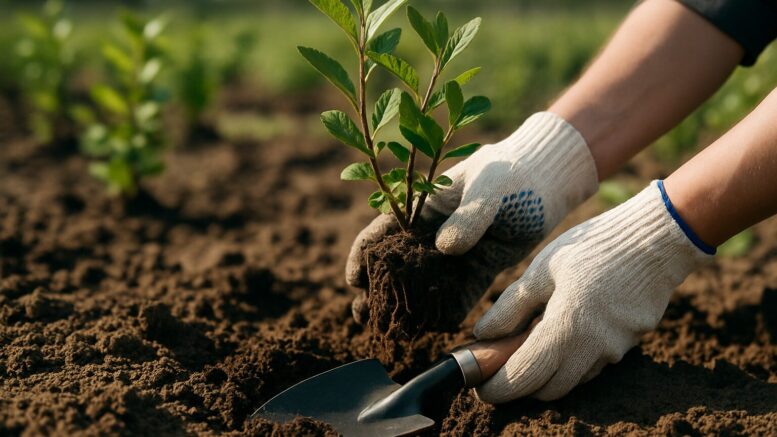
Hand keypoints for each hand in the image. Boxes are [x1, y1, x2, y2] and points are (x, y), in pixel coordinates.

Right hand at [347, 112, 598, 322]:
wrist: (547, 182)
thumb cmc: (510, 172)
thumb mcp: (488, 186)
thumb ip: (468, 216)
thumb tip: (446, 248)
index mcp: (424, 206)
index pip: (384, 230)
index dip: (363, 254)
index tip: (353, 280)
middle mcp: (434, 233)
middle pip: (399, 264)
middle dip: (380, 290)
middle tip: (365, 317)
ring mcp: (456, 253)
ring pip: (426, 284)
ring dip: (410, 306)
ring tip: (395, 331)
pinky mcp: (479, 268)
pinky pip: (459, 294)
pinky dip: (447, 311)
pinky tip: (434, 329)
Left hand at [473, 181, 712, 401]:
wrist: (657, 238)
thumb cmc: (594, 246)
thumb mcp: (543, 268)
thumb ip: (511, 306)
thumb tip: (483, 334)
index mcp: (567, 328)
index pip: (525, 377)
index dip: (498, 388)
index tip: (480, 387)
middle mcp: (594, 349)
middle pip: (549, 390)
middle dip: (522, 385)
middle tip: (502, 365)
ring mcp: (616, 349)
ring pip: (574, 379)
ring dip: (549, 372)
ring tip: (531, 342)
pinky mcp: (631, 343)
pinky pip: (595, 363)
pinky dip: (573, 358)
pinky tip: (565, 330)